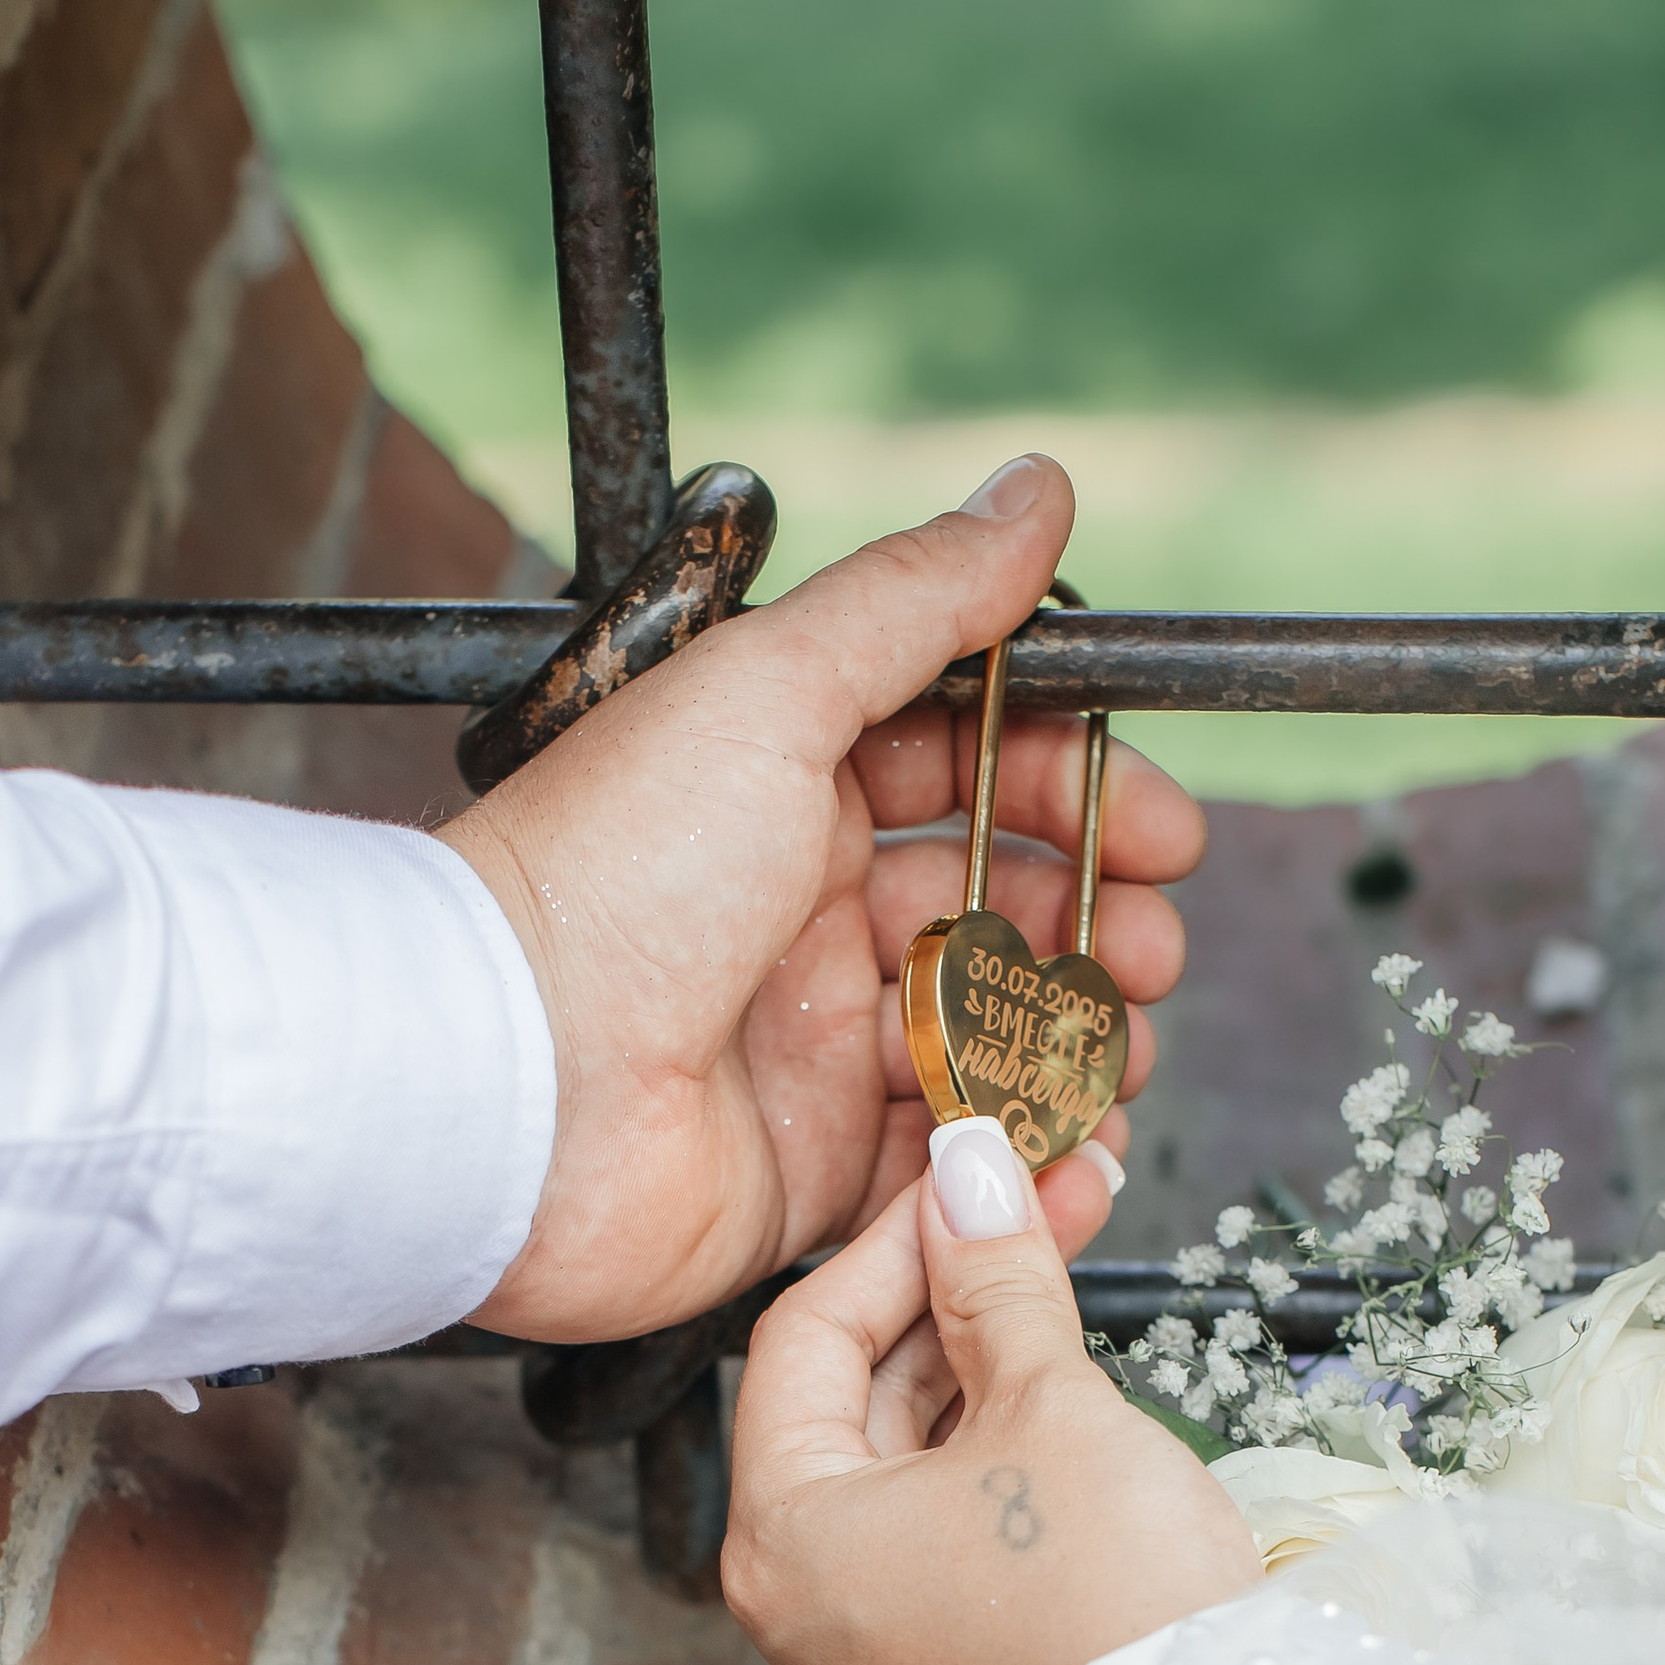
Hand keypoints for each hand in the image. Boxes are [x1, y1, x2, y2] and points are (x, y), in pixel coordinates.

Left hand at [448, 453, 1203, 1340]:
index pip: (967, 772)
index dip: (1076, 793)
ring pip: (988, 1033)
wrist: (503, 1087)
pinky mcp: (813, 1171)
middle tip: (1157, 942)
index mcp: (781, 789)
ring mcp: (809, 1046)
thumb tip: (1030, 493)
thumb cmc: (605, 878)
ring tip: (1129, 1040)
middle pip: (995, 905)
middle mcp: (798, 913)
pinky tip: (1077, 1133)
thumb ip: (914, 598)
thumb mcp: (769, 691)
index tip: (1161, 826)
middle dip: (1098, 920)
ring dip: (1079, 1034)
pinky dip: (1024, 1148)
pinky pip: (948, 1159)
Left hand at [724, 1115, 1261, 1664]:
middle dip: (946, 1336)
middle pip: (845, 1442)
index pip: (804, 1346)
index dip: (896, 1248)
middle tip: (1036, 1251)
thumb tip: (970, 1172)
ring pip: (889, 1541)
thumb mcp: (1056, 1405)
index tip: (973, 1190)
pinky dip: (976, 1565)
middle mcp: (790, 1648)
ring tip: (1058, 1366)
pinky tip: (1051, 1514)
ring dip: (964, 1442)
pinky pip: (927, 1640)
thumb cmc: (1125, 1596)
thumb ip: (995, 1282)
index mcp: (783, 1545)